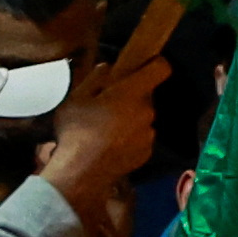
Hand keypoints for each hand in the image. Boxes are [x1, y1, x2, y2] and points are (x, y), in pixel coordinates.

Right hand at [37, 54, 164, 223]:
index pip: (161, 68)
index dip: (155, 63)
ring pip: (141, 118)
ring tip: (104, 129)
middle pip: (144, 96)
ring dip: (129, 118)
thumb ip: (95, 78)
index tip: (141, 65)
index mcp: (132, 93)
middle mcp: (147, 111)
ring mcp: (149, 134)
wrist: (82, 173)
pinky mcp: (146, 152)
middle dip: (129, 97)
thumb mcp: (76, 98)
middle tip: (105, 105)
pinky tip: (109, 145)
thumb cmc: (78, 131)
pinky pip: (140, 137)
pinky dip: (129, 138)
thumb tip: (108, 68)